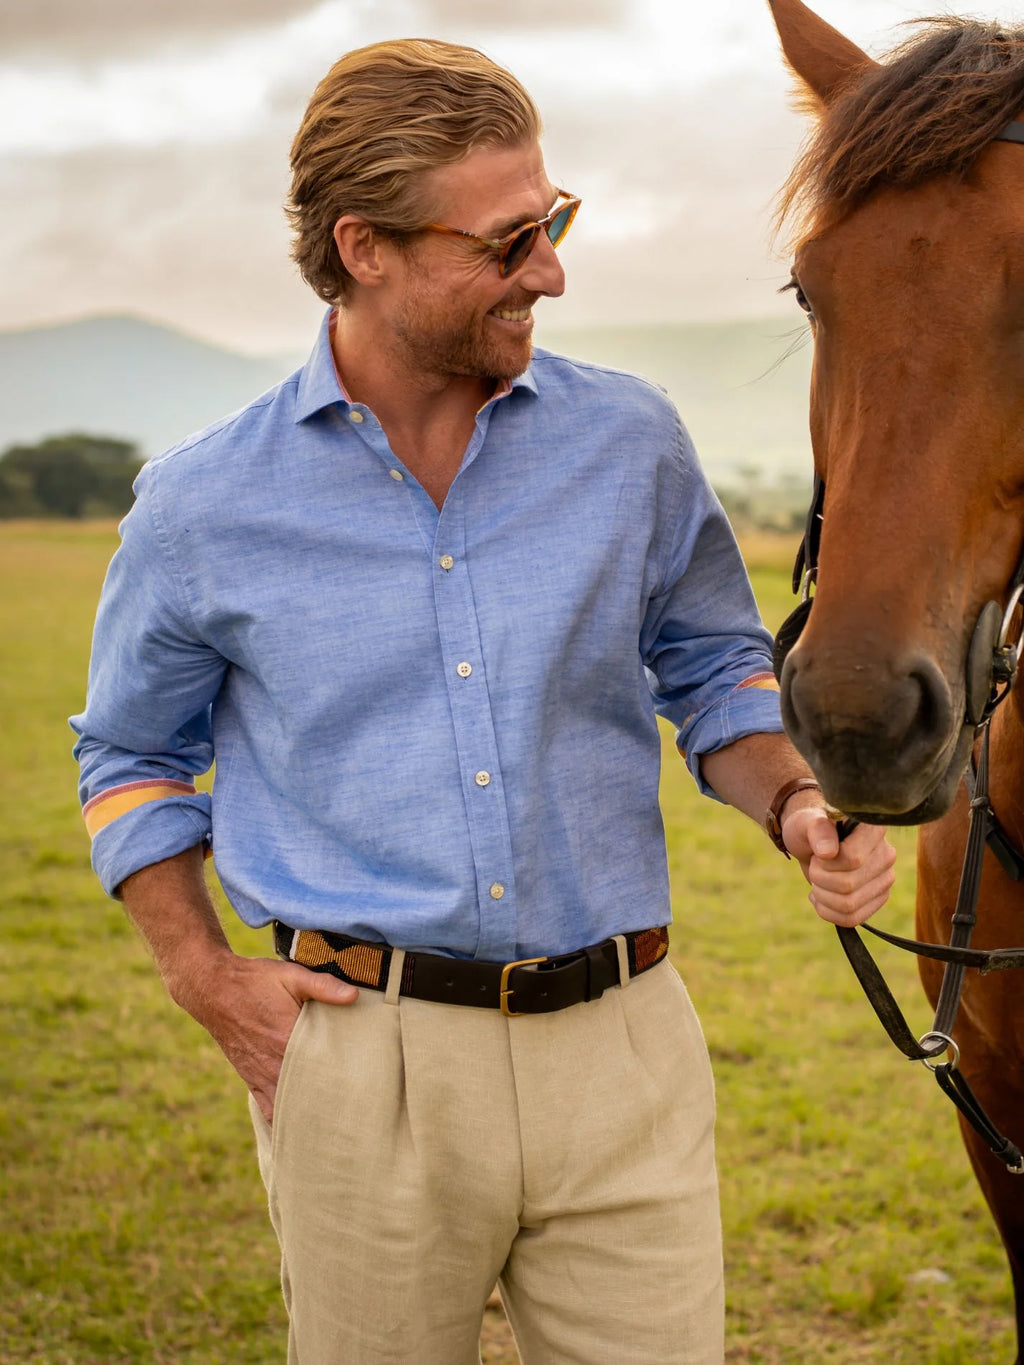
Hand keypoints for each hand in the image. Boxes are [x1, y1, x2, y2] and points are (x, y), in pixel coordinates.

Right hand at [169, 951, 356, 1121]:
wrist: (212, 989)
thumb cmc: (254, 981)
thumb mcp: (290, 975)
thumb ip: (323, 986)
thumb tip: (354, 995)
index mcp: (287, 1038)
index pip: (323, 1067)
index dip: (343, 1079)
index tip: (363, 1088)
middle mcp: (274, 1063)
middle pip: (307, 1093)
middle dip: (329, 1103)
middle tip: (355, 1111)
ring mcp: (261, 1075)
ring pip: (288, 1107)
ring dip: (307, 1113)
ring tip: (333, 1123)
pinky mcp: (251, 1079)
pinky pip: (268, 1109)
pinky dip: (283, 1119)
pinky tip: (299, 1127)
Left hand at [782, 807, 896, 925]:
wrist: (813, 847)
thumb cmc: (809, 831)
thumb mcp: (805, 823)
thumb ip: (817, 830)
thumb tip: (828, 852)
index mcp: (872, 829)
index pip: (852, 859)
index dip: (827, 862)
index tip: (819, 853)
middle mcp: (886, 854)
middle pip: (847, 885)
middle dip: (819, 878)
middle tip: (815, 866)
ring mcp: (885, 878)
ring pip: (849, 905)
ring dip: (822, 896)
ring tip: (818, 881)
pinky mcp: (879, 899)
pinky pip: (852, 919)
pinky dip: (828, 911)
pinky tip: (821, 897)